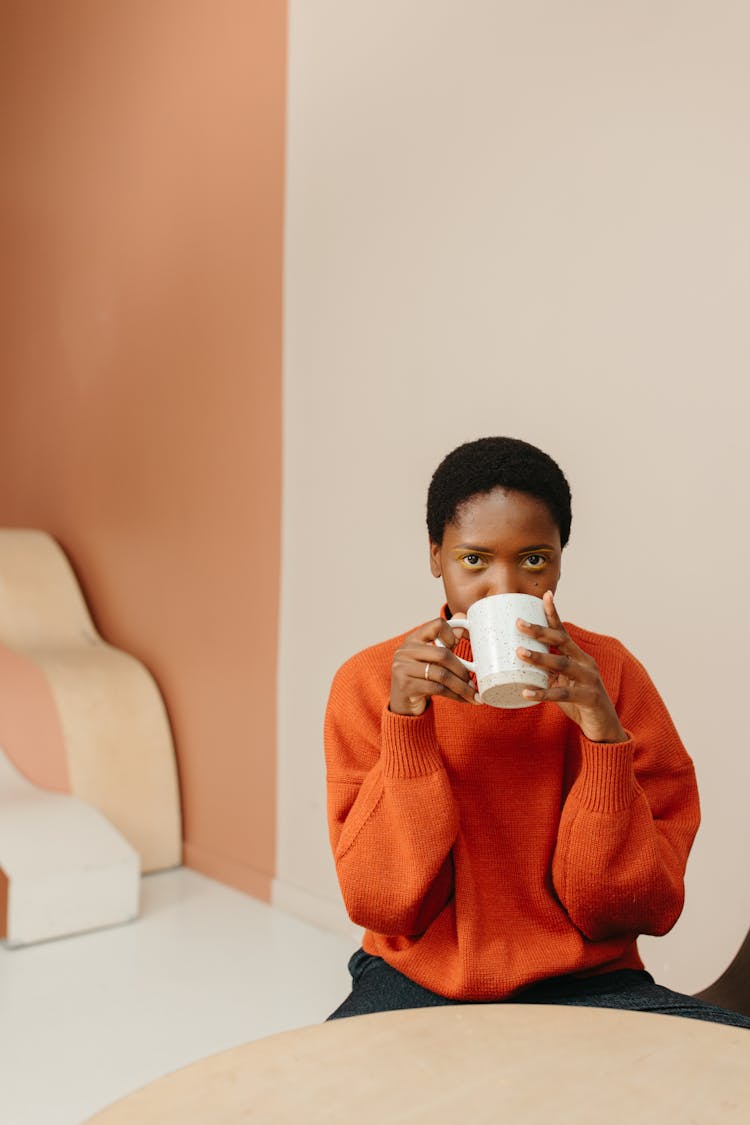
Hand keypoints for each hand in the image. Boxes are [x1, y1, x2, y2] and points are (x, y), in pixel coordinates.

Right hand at [390, 618, 480, 716]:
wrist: (403, 703)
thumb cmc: (420, 678)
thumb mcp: (431, 658)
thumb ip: (446, 641)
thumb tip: (463, 620)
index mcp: (413, 639)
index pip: (437, 625)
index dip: (452, 634)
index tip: (459, 646)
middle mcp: (405, 651)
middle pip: (442, 654)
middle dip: (462, 670)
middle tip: (473, 681)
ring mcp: (403, 668)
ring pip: (441, 674)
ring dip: (461, 686)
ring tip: (473, 693)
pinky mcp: (406, 686)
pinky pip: (437, 688)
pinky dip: (454, 695)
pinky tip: (463, 700)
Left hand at [516, 591, 627, 742]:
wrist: (603, 726)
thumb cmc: (579, 702)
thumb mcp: (562, 683)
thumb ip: (547, 673)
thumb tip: (519, 664)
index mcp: (578, 656)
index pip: (563, 631)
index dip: (553, 614)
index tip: (544, 596)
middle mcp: (585, 663)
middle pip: (562, 641)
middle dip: (540, 631)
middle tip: (519, 623)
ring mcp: (589, 679)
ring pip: (562, 664)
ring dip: (540, 657)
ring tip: (519, 653)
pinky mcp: (588, 697)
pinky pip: (563, 693)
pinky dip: (543, 693)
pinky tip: (527, 692)